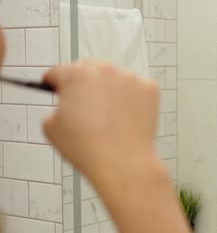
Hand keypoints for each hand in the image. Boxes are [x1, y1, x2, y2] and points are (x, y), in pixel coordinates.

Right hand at [42, 61, 159, 184]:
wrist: (123, 162)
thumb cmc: (88, 148)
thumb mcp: (51, 128)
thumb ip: (56, 108)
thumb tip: (66, 105)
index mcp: (76, 76)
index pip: (59, 72)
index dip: (54, 83)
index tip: (56, 88)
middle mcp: (104, 71)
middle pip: (89, 69)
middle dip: (83, 83)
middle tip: (84, 103)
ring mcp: (130, 78)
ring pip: (115, 79)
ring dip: (110, 90)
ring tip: (109, 116)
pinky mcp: (149, 89)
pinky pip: (137, 89)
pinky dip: (132, 99)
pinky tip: (126, 117)